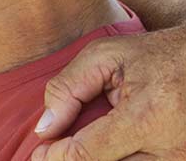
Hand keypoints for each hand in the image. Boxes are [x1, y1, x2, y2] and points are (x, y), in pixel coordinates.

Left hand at [30, 26, 185, 159]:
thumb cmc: (154, 55)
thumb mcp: (105, 56)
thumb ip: (69, 88)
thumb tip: (45, 128)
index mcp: (147, 118)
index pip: (89, 153)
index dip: (56, 157)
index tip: (36, 154)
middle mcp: (169, 150)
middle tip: (51, 151)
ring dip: (93, 160)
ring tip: (73, 147)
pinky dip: (115, 158)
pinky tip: (99, 149)